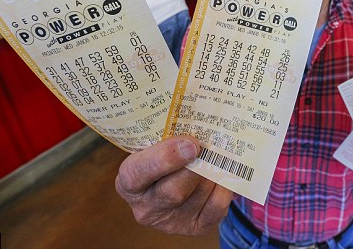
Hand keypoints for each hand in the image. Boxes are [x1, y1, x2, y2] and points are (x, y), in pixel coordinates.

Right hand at [115, 136, 233, 234]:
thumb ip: (167, 137)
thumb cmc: (162, 158)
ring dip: (212, 172)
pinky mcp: (195, 228)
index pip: (138, 173)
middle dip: (195, 166)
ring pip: (197, 195)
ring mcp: (171, 222)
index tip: (190, 143)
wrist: (171, 182)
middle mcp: (146, 207)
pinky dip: (223, 188)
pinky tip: (223, 174)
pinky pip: (215, 207)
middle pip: (173, 190)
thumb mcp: (153, 146)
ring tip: (217, 155)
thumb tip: (198, 125)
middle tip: (208, 147)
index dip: (166, 158)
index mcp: (129, 182)